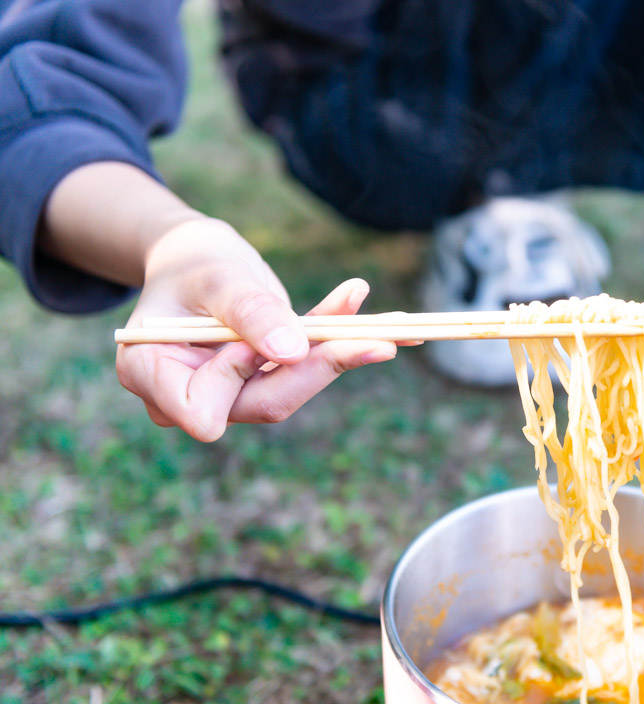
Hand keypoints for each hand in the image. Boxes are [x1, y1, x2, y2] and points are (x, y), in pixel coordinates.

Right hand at [116, 217, 410, 440]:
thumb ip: (249, 313)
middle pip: (263, 402)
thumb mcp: (218, 276)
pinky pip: (309, 366)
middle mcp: (190, 397)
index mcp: (151, 376)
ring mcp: (232, 393)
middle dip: (322, 369)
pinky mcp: (267, 381)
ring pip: (295, 386)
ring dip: (345, 353)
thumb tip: (294, 352)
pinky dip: (346, 342)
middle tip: (380, 341)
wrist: (196, 255)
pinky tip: (394, 328)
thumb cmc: (193, 261)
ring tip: (394, 329)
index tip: (268, 343)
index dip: (236, 381)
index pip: (201, 410)